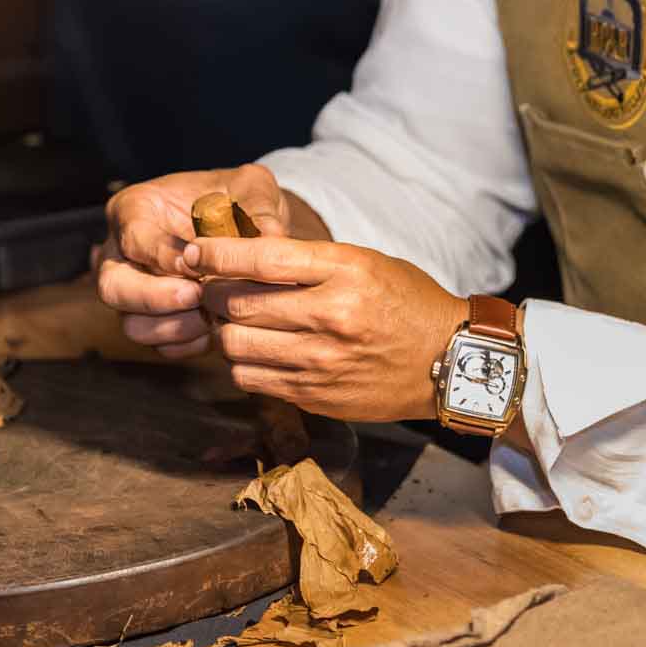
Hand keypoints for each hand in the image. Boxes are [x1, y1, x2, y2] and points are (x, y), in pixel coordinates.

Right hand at [95, 164, 292, 358]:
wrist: (250, 226)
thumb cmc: (241, 199)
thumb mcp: (252, 186)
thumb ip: (257, 203)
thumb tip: (271, 235)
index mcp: (135, 210)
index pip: (133, 237)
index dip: (161, 255)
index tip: (195, 265)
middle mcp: (123, 254)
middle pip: (113, 287)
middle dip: (152, 298)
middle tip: (196, 296)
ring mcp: (136, 292)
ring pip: (131, 324)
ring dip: (173, 327)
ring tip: (211, 316)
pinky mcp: (158, 322)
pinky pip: (160, 346)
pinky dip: (188, 344)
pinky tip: (216, 330)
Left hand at [188, 235, 471, 422]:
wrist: (450, 362)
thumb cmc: (408, 303)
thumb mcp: (367, 263)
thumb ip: (310, 262)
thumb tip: (244, 258)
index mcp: (347, 272)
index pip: (263, 257)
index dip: (217, 253)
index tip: (195, 251)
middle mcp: (331, 316)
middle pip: (238, 303)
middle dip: (213, 294)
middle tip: (212, 290)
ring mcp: (321, 361)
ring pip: (236, 345)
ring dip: (226, 332)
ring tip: (236, 323)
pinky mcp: (315, 395)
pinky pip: (252, 379)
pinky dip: (244, 363)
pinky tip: (258, 351)